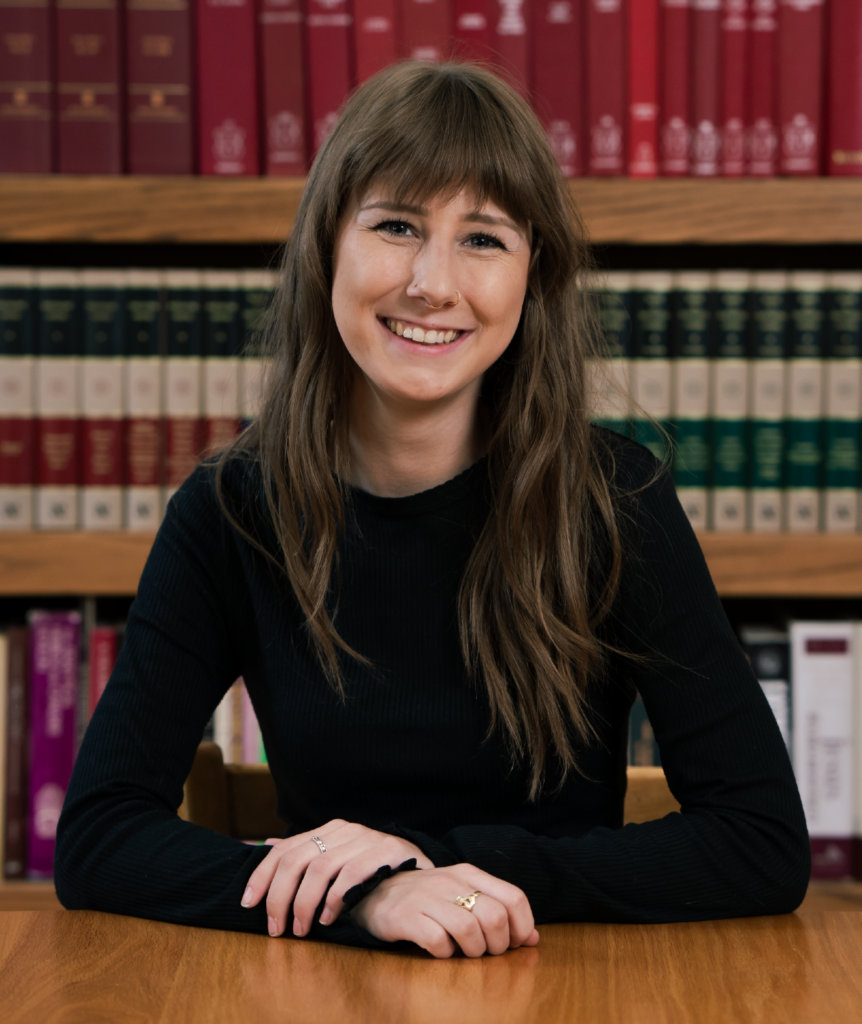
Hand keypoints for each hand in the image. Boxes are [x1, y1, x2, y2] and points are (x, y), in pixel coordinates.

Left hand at [240, 819, 433, 936]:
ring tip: (301, 929)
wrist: (423, 873)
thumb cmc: (375, 874)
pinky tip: (330, 919)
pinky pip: (351, 875)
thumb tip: (267, 846)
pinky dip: (335, 900)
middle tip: (276, 929)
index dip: (262, 876)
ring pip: (320, 869)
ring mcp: (367, 837)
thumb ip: (306, 855)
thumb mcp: (338, 862)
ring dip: (304, 904)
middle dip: (279, 898)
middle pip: (297, 860)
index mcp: (329, 830)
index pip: (284, 849)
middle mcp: (345, 829)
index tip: (247, 904)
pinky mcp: (387, 850)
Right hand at [349, 863, 539, 957]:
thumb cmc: (428, 898)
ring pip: (469, 930)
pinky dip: (444, 953)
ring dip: (472, 951)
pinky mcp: (405, 916)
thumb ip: (498, 909)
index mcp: (469, 873)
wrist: (377, 890)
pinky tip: (440, 949)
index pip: (514, 897)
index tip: (515, 943)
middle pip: (495, 918)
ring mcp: (427, 897)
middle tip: (485, 951)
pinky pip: (437, 941)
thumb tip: (534, 937)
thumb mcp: (463, 894)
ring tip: (463, 951)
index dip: (522, 927)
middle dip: (497, 945)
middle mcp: (451, 880)